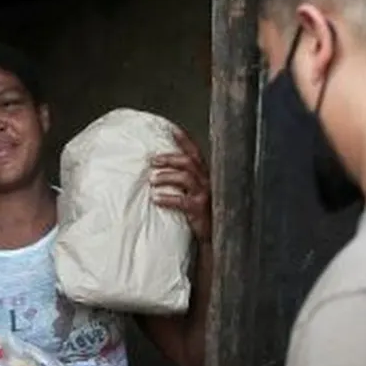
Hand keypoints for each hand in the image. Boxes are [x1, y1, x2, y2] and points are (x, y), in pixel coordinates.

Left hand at [150, 126, 212, 242]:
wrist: (213, 235)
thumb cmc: (199, 213)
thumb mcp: (193, 193)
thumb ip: (182, 181)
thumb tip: (156, 170)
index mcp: (204, 175)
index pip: (195, 152)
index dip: (185, 140)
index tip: (171, 130)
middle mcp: (207, 181)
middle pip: (189, 162)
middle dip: (169, 158)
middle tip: (152, 160)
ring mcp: (204, 195)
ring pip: (186, 177)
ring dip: (166, 176)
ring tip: (152, 180)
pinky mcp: (200, 209)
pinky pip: (182, 201)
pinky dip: (167, 198)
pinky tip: (156, 199)